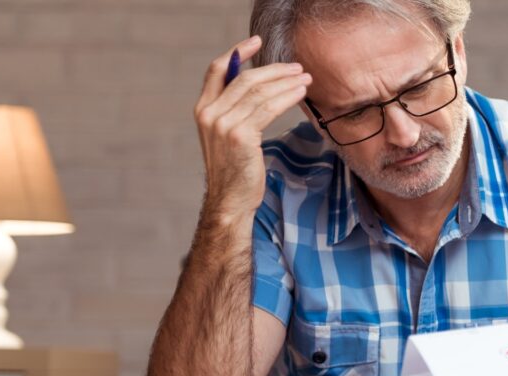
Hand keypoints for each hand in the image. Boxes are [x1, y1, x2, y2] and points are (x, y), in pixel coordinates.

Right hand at [193, 36, 312, 220]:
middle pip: (245, 78)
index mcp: (202, 109)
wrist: (230, 200)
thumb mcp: (228, 136)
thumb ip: (234, 110)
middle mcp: (209, 114)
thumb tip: (260, 86)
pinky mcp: (240, 136)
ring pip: (259, 92)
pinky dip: (286, 97)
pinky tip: (300, 94)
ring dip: (286, 82)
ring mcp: (223, 124)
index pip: (217, 69)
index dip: (237, 52)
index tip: (257, 42)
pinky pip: (268, 108)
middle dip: (274, 70)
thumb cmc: (235, 170)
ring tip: (305, 79)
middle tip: (296, 67)